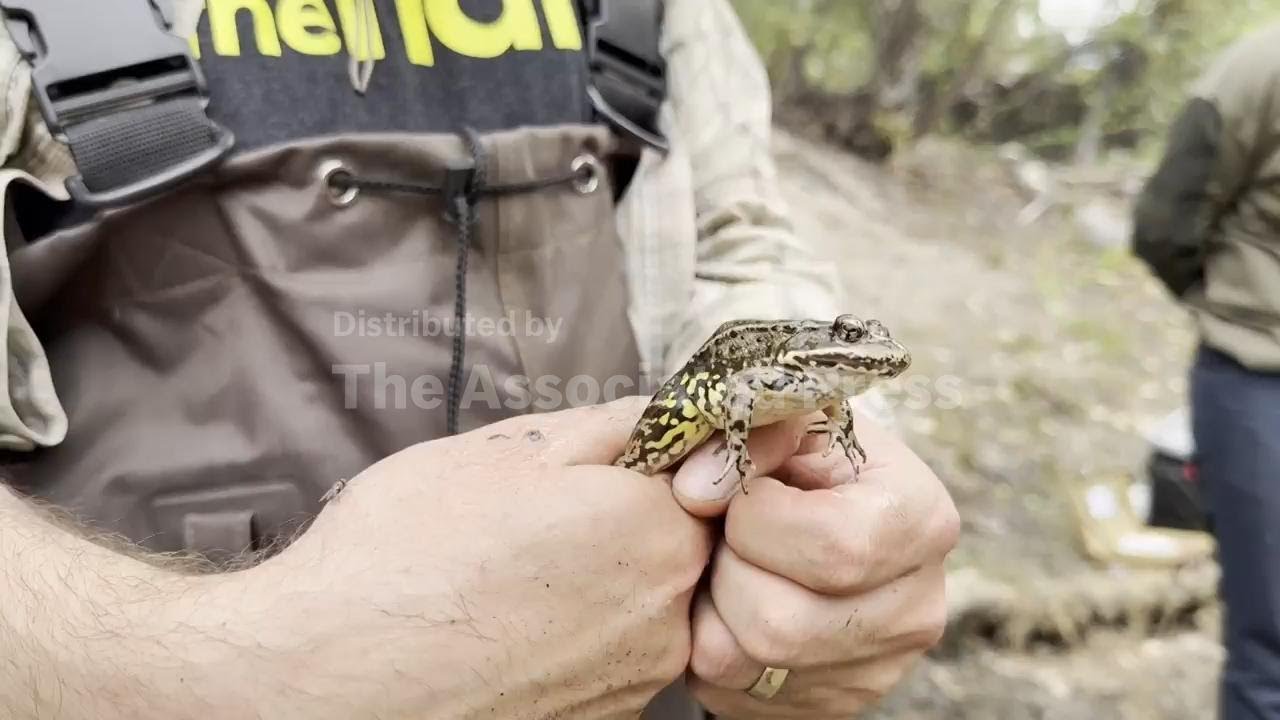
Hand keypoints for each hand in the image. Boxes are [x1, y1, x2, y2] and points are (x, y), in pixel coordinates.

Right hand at [0, 397, 709, 719]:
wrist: (321, 675)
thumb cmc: (397, 555)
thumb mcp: (499, 450)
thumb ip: (604, 427)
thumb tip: (659, 416)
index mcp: (650, 528)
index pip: (698, 469)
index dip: (644, 459)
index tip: (600, 466)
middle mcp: (665, 615)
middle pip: (676, 541)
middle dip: (624, 520)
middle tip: (538, 521)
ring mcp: (636, 680)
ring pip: (645, 603)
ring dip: (601, 583)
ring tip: (512, 579)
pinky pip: (613, 658)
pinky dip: (578, 639)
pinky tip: (511, 628)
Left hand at [670, 404, 958, 717]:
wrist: (814, 505)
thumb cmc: (802, 454)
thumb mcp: (787, 417)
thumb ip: (744, 431)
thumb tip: (694, 488)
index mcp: (923, 521)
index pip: (833, 549)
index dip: (757, 517)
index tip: (745, 488)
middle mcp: (917, 609)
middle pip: (780, 623)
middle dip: (727, 566)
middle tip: (727, 533)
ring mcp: (876, 670)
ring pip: (743, 660)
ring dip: (710, 604)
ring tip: (727, 561)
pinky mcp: (827, 704)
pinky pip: (728, 690)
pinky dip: (708, 641)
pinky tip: (728, 599)